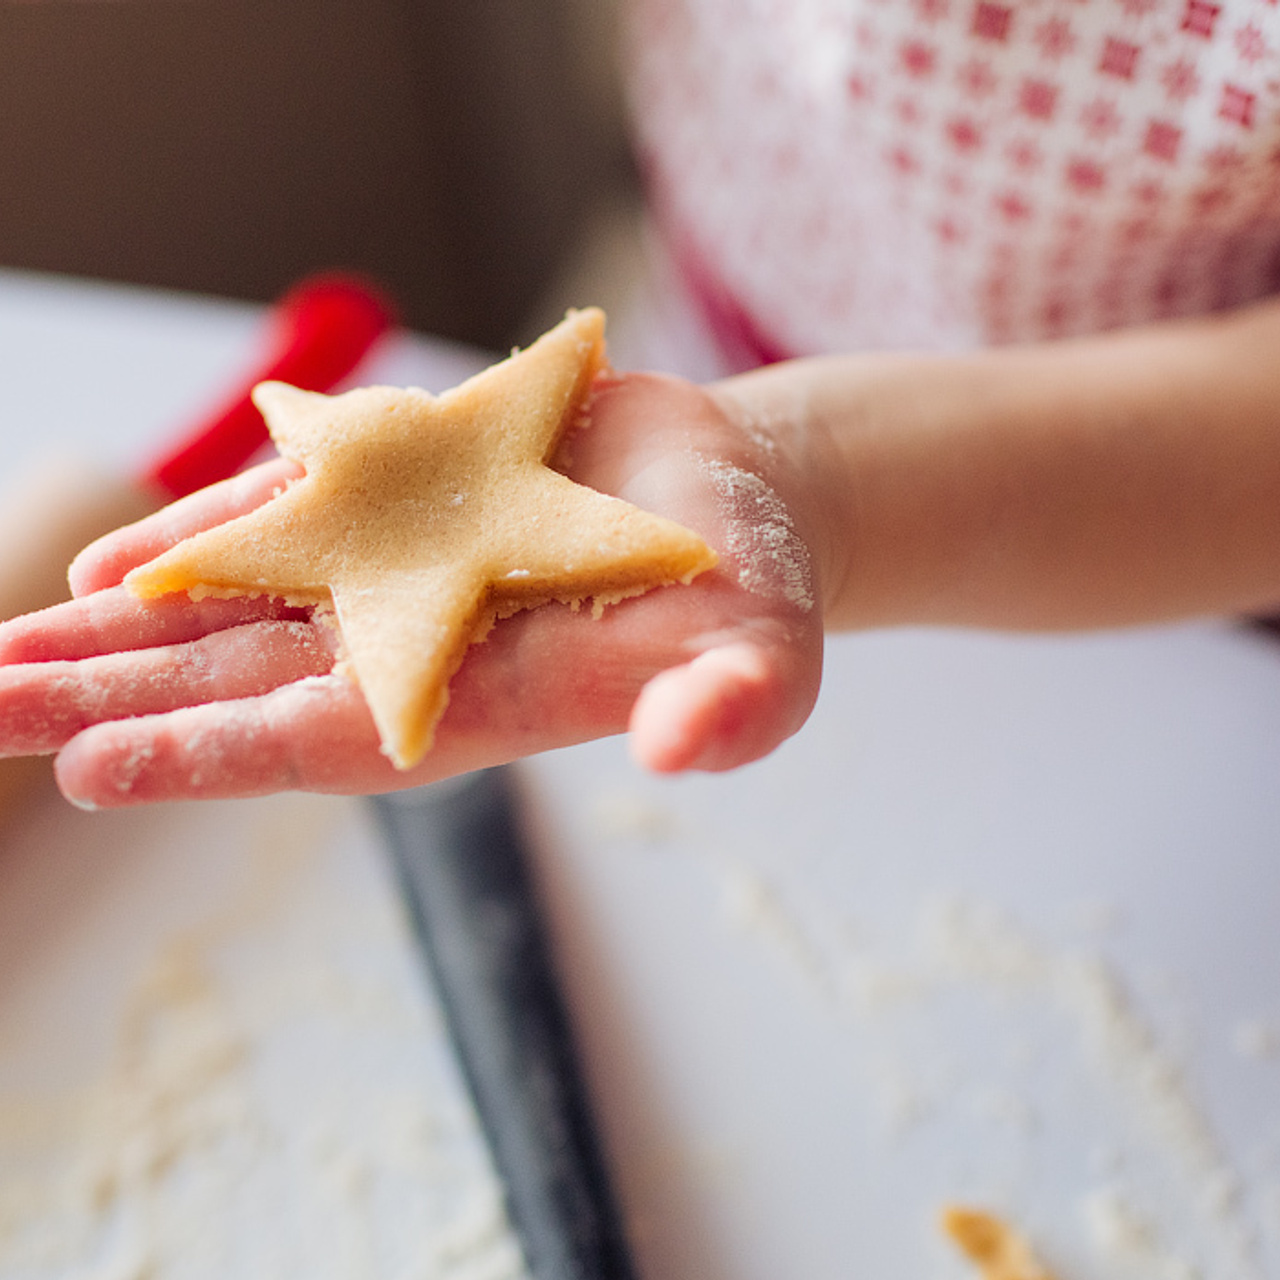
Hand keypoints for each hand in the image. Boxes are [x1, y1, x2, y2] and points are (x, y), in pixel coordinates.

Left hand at [0, 372, 827, 805]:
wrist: (727, 496)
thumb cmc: (749, 587)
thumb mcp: (766, 649)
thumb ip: (734, 704)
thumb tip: (686, 746)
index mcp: (486, 694)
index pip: (331, 739)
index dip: (218, 754)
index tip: (92, 771)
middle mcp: (419, 643)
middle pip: (248, 683)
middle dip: (117, 702)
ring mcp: (400, 568)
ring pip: (242, 605)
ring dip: (123, 630)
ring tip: (3, 655)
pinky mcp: (403, 495)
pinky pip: (285, 516)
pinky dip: (199, 535)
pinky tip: (113, 568)